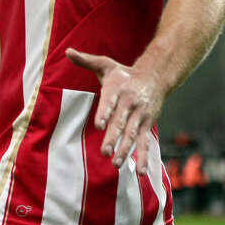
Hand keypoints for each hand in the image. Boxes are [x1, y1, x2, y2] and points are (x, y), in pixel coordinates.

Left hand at [67, 48, 162, 173]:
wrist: (155, 76)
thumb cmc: (124, 73)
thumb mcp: (106, 65)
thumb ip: (86, 61)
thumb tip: (68, 51)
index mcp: (118, 90)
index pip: (111, 102)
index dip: (105, 113)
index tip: (99, 125)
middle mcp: (131, 104)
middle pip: (122, 123)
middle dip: (113, 138)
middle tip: (104, 152)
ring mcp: (141, 116)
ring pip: (133, 135)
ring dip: (126, 150)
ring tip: (116, 164)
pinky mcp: (147, 125)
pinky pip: (145, 142)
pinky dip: (144, 157)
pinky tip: (140, 173)